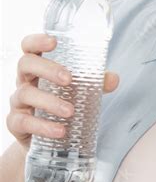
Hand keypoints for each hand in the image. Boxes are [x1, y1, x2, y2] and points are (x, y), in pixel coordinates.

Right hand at [7, 34, 119, 152]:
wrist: (49, 141)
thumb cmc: (63, 104)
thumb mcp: (79, 92)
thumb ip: (95, 83)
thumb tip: (113, 78)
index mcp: (38, 67)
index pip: (30, 46)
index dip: (37, 40)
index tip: (54, 42)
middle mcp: (25, 80)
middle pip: (26, 64)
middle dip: (47, 69)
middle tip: (69, 79)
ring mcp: (18, 102)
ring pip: (26, 94)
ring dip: (50, 102)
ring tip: (70, 111)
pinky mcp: (16, 123)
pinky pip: (24, 122)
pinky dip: (43, 126)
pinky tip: (60, 131)